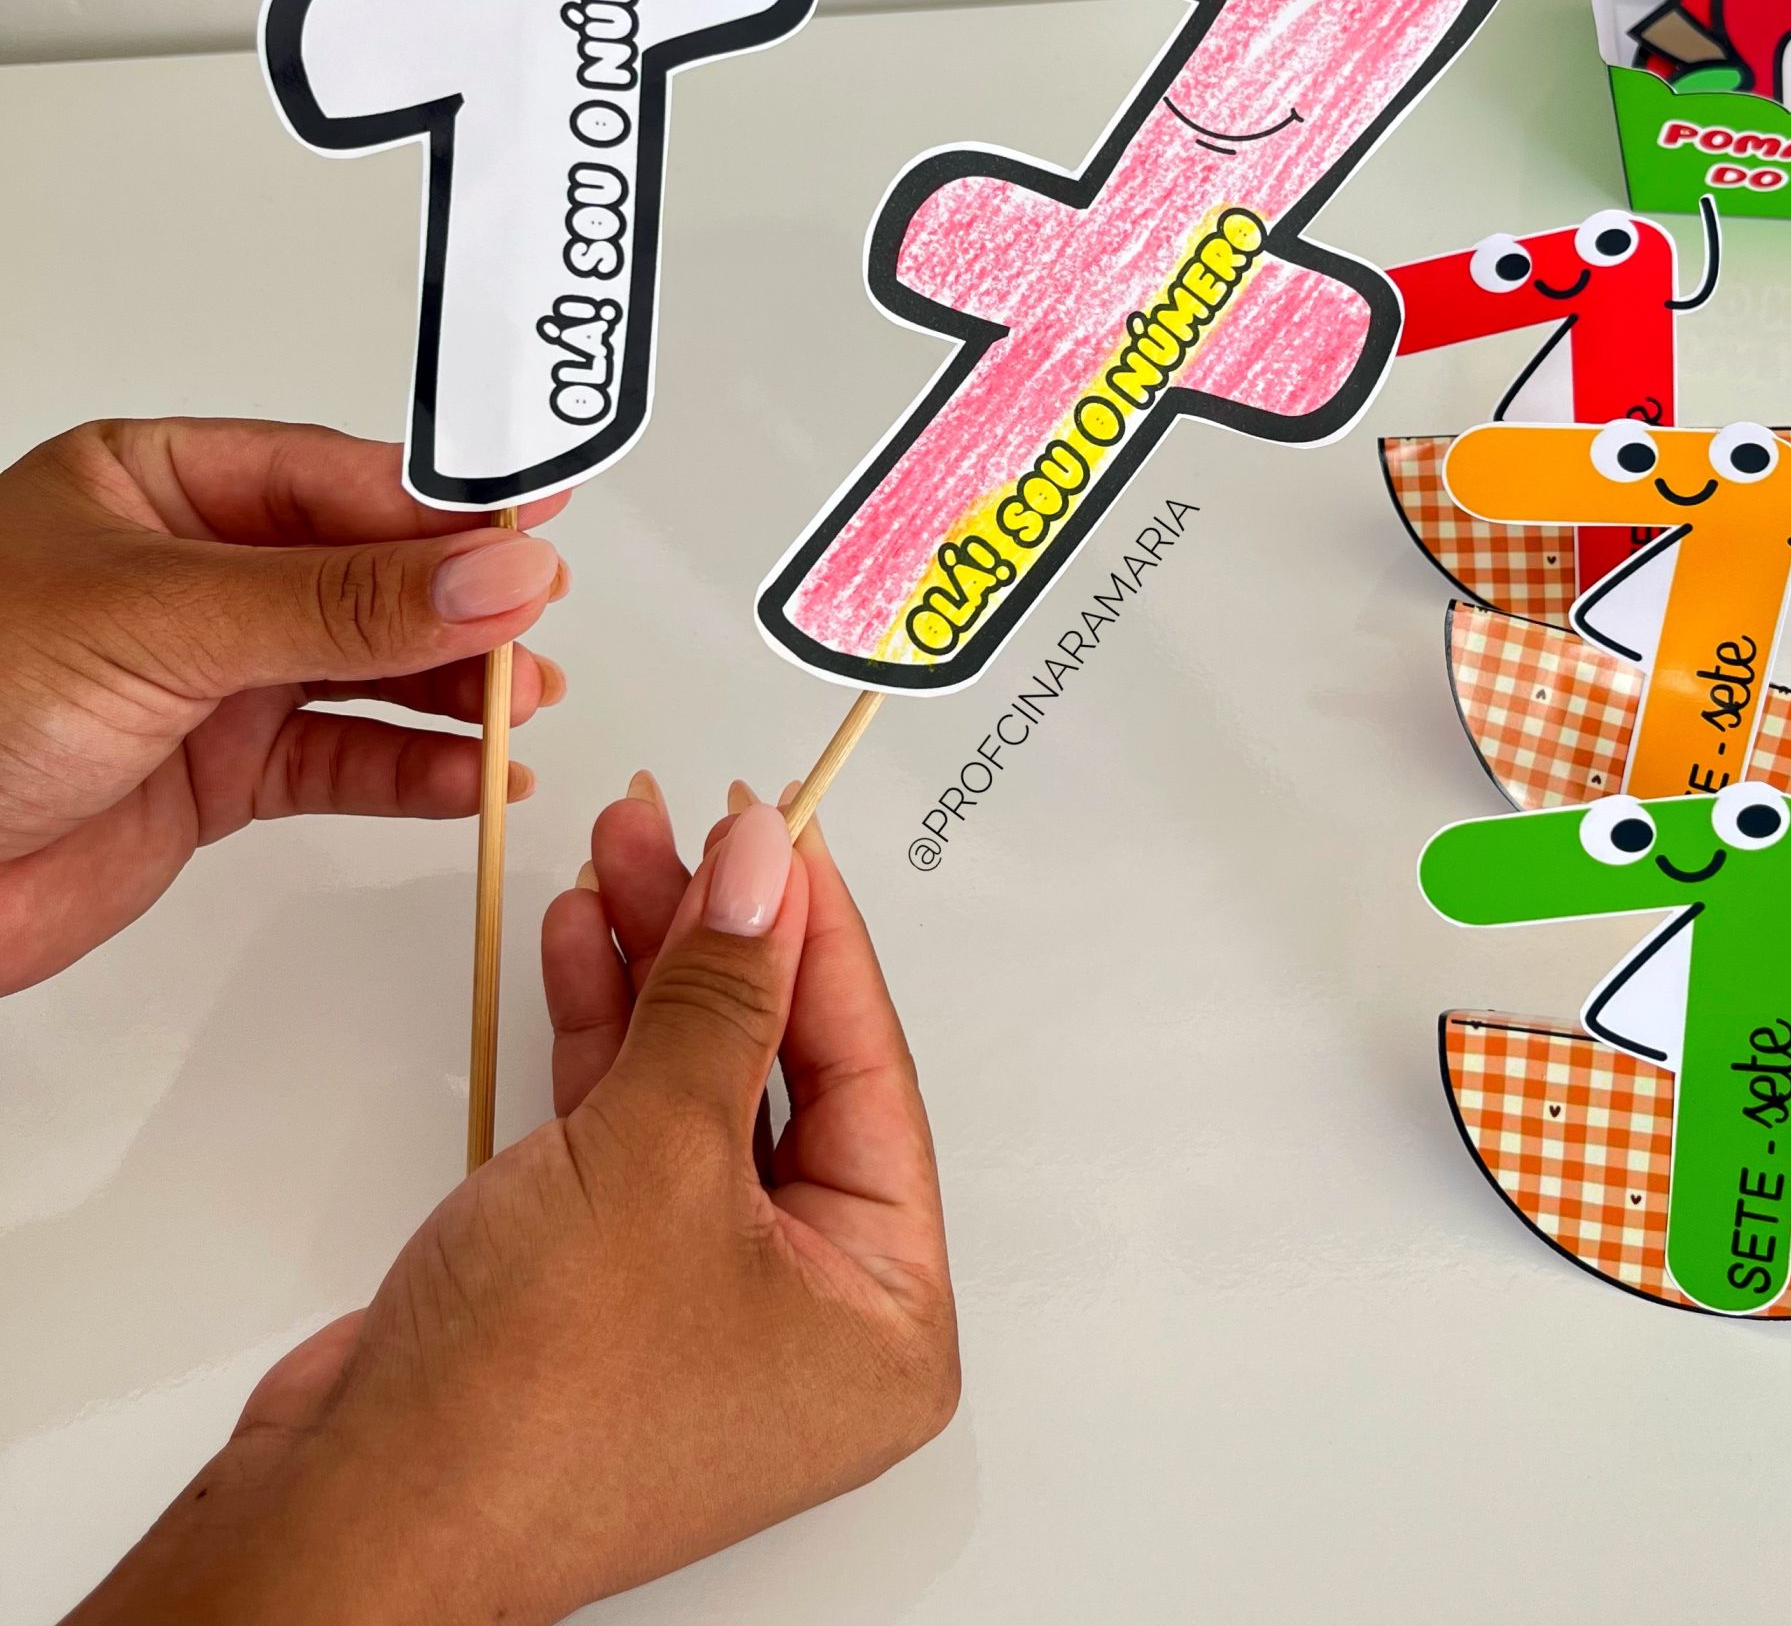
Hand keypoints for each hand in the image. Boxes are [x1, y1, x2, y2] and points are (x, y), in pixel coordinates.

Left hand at [0, 417, 567, 991]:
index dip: (441, 505)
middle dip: (459, 602)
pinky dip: (418, 769)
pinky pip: (345, 758)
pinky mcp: (217, 775)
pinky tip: (472, 772)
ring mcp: (209, 675)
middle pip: (367, 572)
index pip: (335, 478)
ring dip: (454, 688)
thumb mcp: (160, 621)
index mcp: (158, 485)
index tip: (534, 521)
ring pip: (370, 668)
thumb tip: (489, 571)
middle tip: (538, 619)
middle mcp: (193, 574)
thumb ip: (339, 602)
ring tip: (523, 701)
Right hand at [70, 783, 956, 1623]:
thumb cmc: (524, 1412)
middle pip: (784, 1070)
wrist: (352, 1517)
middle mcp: (809, 1319)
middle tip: (696, 826)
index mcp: (885, 1319)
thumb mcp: (658, 1153)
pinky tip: (587, 941)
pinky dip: (608, 1032)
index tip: (785, 829)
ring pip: (699, 1086)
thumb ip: (723, 992)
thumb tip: (767, 868)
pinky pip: (631, 1127)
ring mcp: (704, 1303)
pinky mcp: (609, 1286)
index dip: (820, 933)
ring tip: (624, 849)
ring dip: (658, 965)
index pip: (870, 1072)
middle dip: (725, 937)